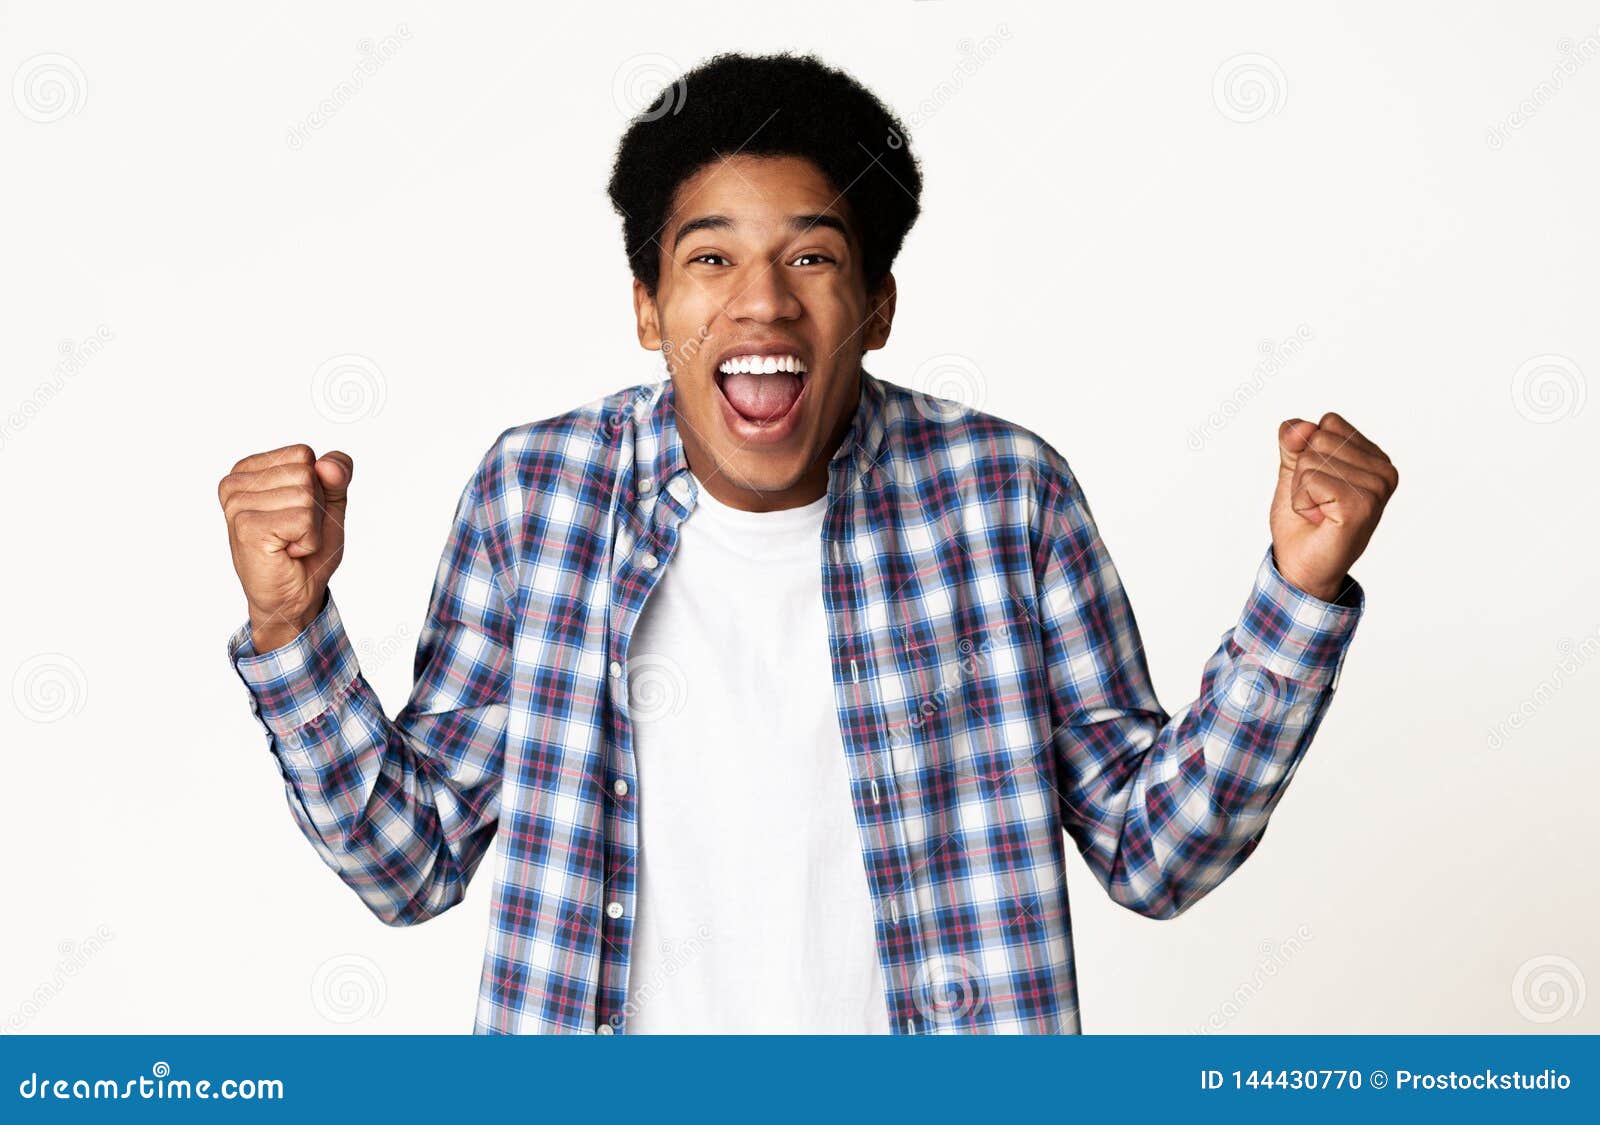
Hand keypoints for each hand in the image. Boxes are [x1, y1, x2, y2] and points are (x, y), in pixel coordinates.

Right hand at [218, 444, 353, 651]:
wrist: (293, 597)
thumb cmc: (306, 552)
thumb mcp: (330, 504)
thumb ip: (336, 475)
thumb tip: (328, 465)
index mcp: (250, 470)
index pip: (304, 454)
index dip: (317, 487)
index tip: (298, 514)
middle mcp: (236, 483)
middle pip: (307, 472)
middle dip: (315, 508)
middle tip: (295, 533)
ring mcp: (237, 504)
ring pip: (306, 495)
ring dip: (312, 527)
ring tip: (290, 542)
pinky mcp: (247, 526)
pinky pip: (303, 519)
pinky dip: (308, 541)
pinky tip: (287, 552)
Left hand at [1270, 412, 1397, 601]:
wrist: (1302, 567)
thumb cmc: (1303, 522)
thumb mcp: (1294, 471)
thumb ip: (1295, 442)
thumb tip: (1301, 426)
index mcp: (1375, 457)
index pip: (1328, 423)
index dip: (1307, 453)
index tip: (1318, 485)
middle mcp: (1384, 470)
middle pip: (1319, 438)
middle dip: (1302, 472)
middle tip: (1317, 502)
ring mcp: (1376, 488)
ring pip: (1312, 459)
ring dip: (1301, 489)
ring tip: (1319, 512)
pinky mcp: (1362, 505)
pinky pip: (1311, 479)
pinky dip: (1302, 502)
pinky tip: (1320, 520)